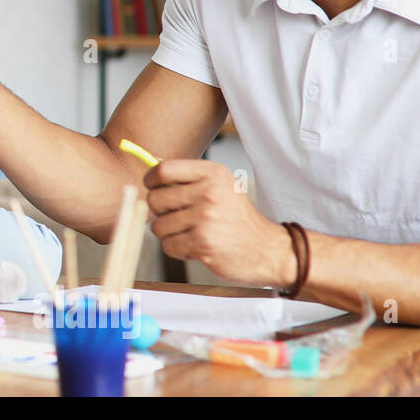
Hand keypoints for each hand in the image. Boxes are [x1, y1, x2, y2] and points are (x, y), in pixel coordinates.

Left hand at [144, 159, 295, 287]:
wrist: (269, 250)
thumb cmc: (238, 219)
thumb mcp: (221, 187)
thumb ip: (190, 178)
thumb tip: (152, 169)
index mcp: (213, 173)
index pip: (164, 170)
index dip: (151, 180)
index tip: (154, 188)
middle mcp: (209, 192)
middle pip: (154, 199)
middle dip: (161, 213)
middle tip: (179, 218)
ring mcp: (205, 218)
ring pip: (158, 226)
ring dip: (170, 235)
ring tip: (192, 234)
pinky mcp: (202, 243)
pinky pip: (168, 246)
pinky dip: (178, 250)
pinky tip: (197, 247)